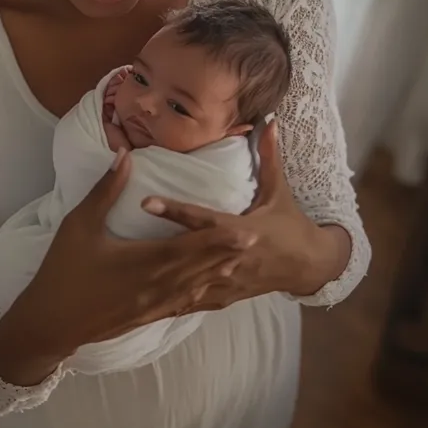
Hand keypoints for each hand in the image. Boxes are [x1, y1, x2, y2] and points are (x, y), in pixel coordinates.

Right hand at [0, 147, 254, 384]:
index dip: (220, 238)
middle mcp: (156, 285)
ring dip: (218, 272)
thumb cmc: (63, 269)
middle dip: (228, 253)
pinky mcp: (146, 316)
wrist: (50, 323)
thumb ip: (106, 190)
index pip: (192, 247)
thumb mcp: (80, 224)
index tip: (247, 227)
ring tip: (239, 259)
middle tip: (257, 241)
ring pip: (195, 287)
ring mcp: (153, 304)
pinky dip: (198, 292)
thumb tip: (124, 155)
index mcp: (144, 261)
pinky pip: (180, 304)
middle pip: (201, 267)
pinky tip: (205, 286)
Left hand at [143, 122, 351, 304]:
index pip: (201, 219)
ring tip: (123, 277)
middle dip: (154, 246)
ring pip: (186, 284)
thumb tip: (269, 121)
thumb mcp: (279, 190)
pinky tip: (145, 306)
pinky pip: (194, 302)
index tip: (146, 201)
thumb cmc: (290, 224)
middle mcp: (231, 259)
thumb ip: (269, 156)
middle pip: (187, 253)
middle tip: (118, 240)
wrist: (308, 265)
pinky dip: (171, 303)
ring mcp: (227, 282)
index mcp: (242, 230)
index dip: (174, 210)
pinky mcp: (225, 298)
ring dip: (157, 280)